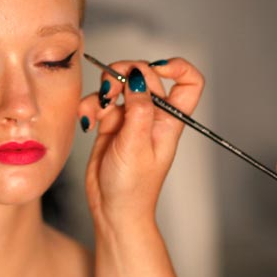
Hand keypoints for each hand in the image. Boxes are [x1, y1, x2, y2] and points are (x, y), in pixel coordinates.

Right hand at [78, 58, 203, 231]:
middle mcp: (152, 115)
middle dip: (125, 75)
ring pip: (118, 85)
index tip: (156, 69)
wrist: (112, 209)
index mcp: (169, 119)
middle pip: (144, 75)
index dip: (176, 68)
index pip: (188, 82)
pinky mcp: (111, 124)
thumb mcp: (137, 145)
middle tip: (110, 90)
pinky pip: (100, 102)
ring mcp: (130, 118)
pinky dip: (90, 107)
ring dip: (103, 92)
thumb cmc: (133, 188)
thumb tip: (138, 75)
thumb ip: (139, 108)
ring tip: (96, 112)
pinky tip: (88, 123)